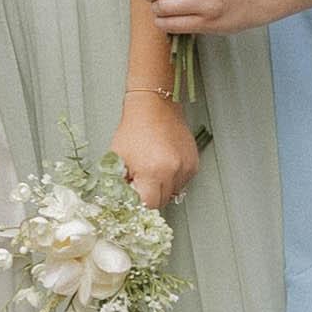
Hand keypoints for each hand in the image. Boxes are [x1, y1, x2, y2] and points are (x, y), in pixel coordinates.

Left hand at [111, 87, 198, 211]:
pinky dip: (172, 179)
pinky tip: (162, 164)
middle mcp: (172, 171)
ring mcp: (185, 168)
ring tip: (151, 168)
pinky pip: (182, 182)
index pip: (148, 205)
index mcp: (152, 171)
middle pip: (161, 202)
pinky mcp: (193, 164)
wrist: (155, 106)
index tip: (132, 197)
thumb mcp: (118, 157)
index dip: (137, 203)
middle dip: (149, 196)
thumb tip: (121, 201)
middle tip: (139, 180)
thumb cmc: (135, 128)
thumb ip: (119, 183)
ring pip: (172, 193)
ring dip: (161, 188)